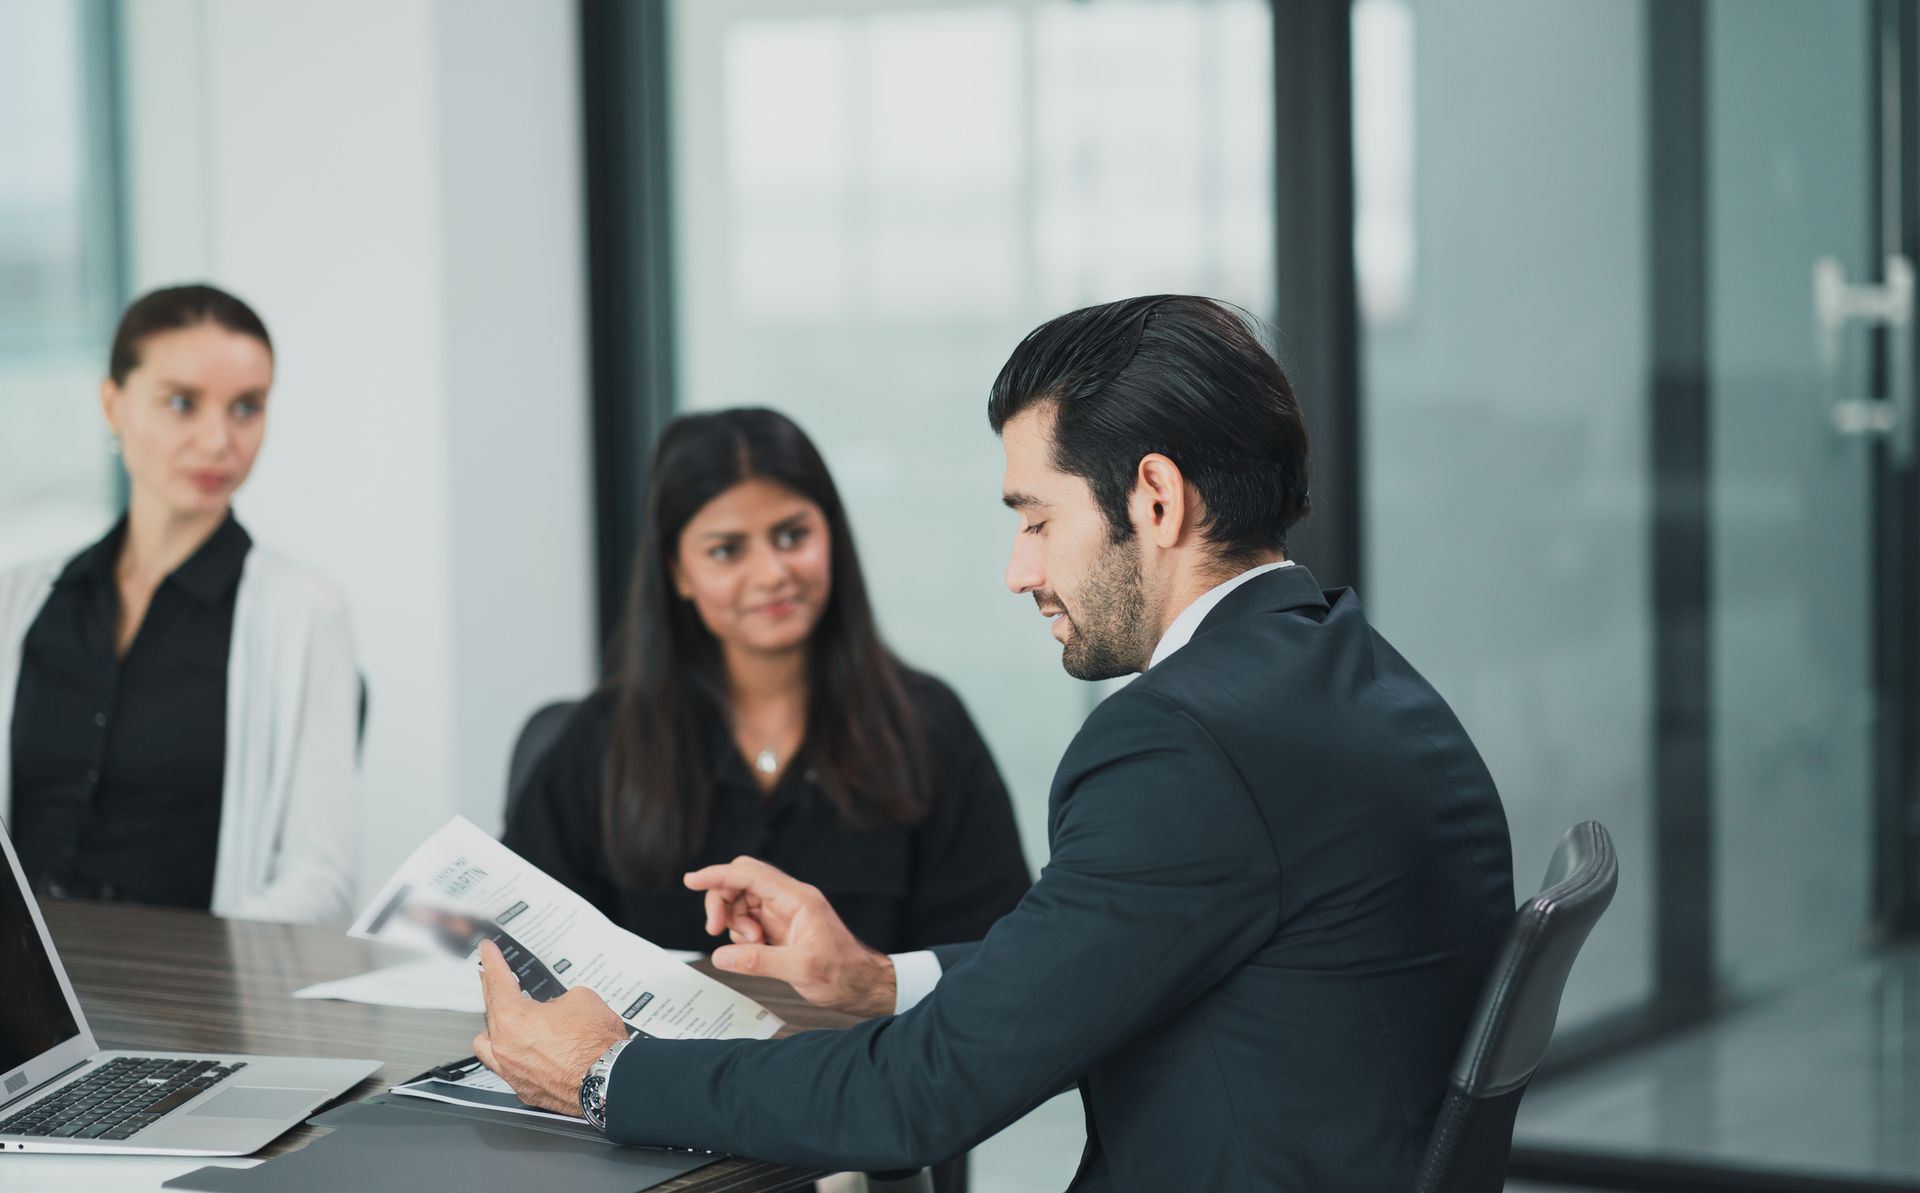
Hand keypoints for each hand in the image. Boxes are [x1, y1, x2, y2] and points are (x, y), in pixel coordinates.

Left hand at [471, 939, 628, 1115]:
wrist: (609, 1080)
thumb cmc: (596, 1045)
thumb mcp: (581, 998)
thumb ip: (557, 1000)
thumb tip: (554, 1008)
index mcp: (513, 1018)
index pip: (497, 981)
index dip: (492, 961)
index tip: (487, 951)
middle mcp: (505, 1046)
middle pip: (490, 1012)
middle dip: (493, 991)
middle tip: (493, 978)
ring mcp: (512, 1071)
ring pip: (489, 1047)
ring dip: (493, 1031)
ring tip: (501, 1022)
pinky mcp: (525, 1089)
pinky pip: (509, 1068)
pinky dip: (515, 1056)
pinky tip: (527, 1050)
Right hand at [684, 856, 896, 1018]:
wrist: (862, 984)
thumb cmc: (843, 974)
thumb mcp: (801, 970)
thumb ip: (760, 961)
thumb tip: (721, 956)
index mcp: (797, 898)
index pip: (749, 875)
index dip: (718, 875)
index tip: (691, 880)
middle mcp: (789, 899)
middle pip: (741, 882)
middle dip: (722, 901)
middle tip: (715, 929)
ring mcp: (784, 912)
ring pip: (742, 901)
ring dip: (734, 922)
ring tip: (752, 947)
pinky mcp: (780, 927)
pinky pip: (749, 919)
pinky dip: (742, 934)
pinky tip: (755, 951)